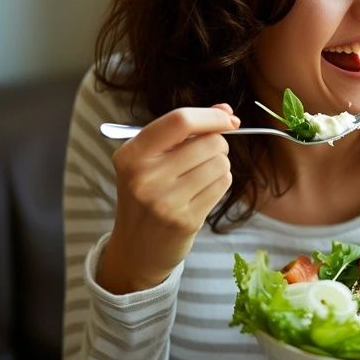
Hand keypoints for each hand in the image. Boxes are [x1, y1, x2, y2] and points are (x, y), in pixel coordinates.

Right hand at [97, 103, 238, 293]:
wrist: (137, 249)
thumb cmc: (148, 192)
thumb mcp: (151, 158)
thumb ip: (185, 129)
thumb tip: (226, 110)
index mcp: (132, 154)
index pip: (180, 121)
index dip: (211, 116)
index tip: (228, 118)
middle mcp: (145, 177)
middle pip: (209, 142)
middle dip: (217, 144)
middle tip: (205, 156)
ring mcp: (165, 201)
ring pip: (220, 163)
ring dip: (219, 165)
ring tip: (200, 175)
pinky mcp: (186, 220)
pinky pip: (223, 184)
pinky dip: (221, 182)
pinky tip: (204, 191)